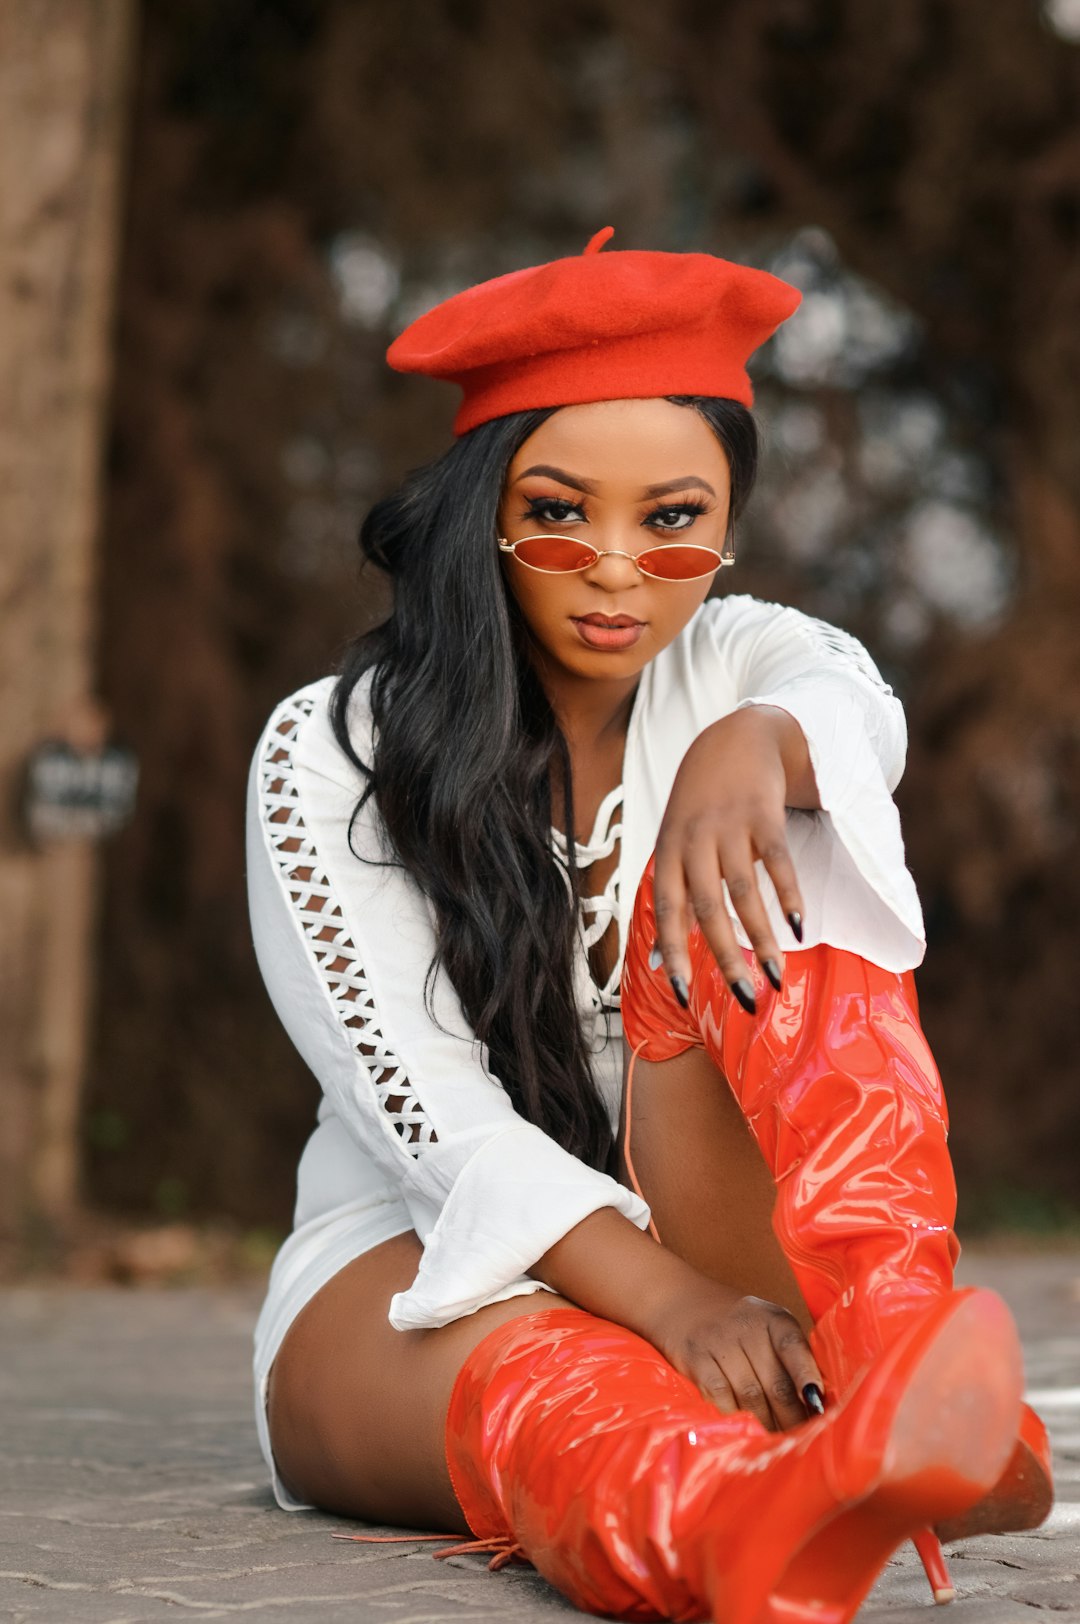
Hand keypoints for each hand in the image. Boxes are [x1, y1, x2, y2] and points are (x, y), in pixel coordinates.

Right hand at [643, 1281, 824, 1432]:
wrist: (680, 1300)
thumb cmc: (736, 1325)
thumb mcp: (766, 1328)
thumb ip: (789, 1357)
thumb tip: (815, 1405)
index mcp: (773, 1319)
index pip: (794, 1347)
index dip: (807, 1376)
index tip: (818, 1404)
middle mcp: (747, 1327)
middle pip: (776, 1383)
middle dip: (793, 1419)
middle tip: (803, 1444)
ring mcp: (719, 1343)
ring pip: (751, 1397)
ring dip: (767, 1427)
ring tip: (778, 1447)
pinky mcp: (695, 1359)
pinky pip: (720, 1397)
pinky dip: (735, 1419)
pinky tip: (745, 1433)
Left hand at [653, 706, 815, 1013]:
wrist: (735, 738)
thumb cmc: (701, 803)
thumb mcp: (675, 842)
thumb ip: (670, 897)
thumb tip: (657, 963)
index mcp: (669, 851)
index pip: (667, 911)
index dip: (673, 953)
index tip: (683, 996)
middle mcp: (694, 840)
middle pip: (707, 907)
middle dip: (726, 957)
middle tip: (745, 999)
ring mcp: (729, 825)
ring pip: (743, 890)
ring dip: (762, 937)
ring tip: (776, 975)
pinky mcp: (763, 812)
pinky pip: (777, 861)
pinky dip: (788, 895)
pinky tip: (798, 926)